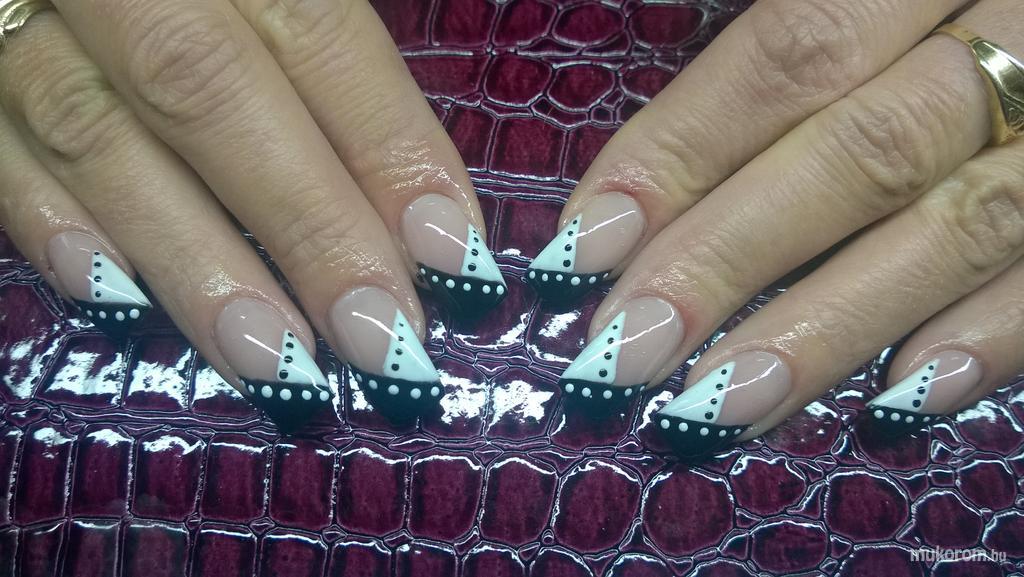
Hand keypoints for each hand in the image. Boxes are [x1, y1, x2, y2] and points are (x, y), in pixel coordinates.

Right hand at [0, 0, 506, 429]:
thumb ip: (326, 48)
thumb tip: (417, 203)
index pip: (318, 32)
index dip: (387, 146)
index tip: (454, 258)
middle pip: (212, 92)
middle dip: (305, 226)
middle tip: (382, 341)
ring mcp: (20, 17)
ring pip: (99, 135)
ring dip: (193, 260)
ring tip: (276, 362)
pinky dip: (56, 231)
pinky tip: (119, 303)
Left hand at [527, 0, 1023, 456]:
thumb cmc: (955, 0)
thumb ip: (808, 33)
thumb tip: (664, 157)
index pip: (789, 54)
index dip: (682, 153)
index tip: (586, 249)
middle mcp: (1018, 24)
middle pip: (859, 153)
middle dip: (730, 260)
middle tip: (624, 354)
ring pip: (959, 224)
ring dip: (832, 324)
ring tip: (720, 404)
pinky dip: (994, 335)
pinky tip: (903, 397)